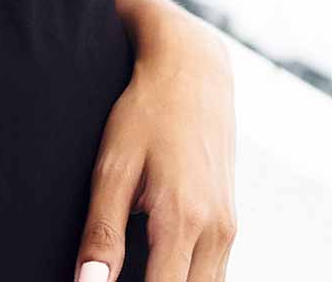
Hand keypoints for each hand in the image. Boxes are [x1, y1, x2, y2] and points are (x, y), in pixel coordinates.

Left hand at [73, 13, 238, 281]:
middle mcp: (216, 231)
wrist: (193, 70)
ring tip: (134, 267)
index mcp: (183, 220)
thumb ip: (101, 232)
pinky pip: (213, 272)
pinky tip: (155, 265)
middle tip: (116, 273)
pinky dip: (187, 277)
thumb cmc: (146, 112)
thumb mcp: (113, 167)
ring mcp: (229, 228)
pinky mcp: (230, 222)